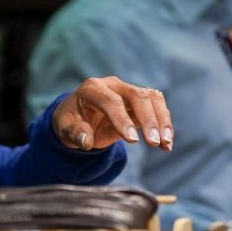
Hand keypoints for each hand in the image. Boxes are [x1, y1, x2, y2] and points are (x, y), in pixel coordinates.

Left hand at [54, 77, 172, 151]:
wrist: (78, 117)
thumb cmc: (71, 121)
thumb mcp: (64, 128)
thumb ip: (75, 133)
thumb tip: (86, 142)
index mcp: (92, 89)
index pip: (111, 101)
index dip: (122, 119)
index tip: (132, 140)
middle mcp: (113, 85)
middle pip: (137, 95)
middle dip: (148, 119)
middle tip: (154, 142)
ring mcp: (128, 91)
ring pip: (152, 99)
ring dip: (162, 120)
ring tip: (166, 144)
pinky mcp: (140, 101)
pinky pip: (157, 108)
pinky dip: (164, 125)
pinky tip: (167, 144)